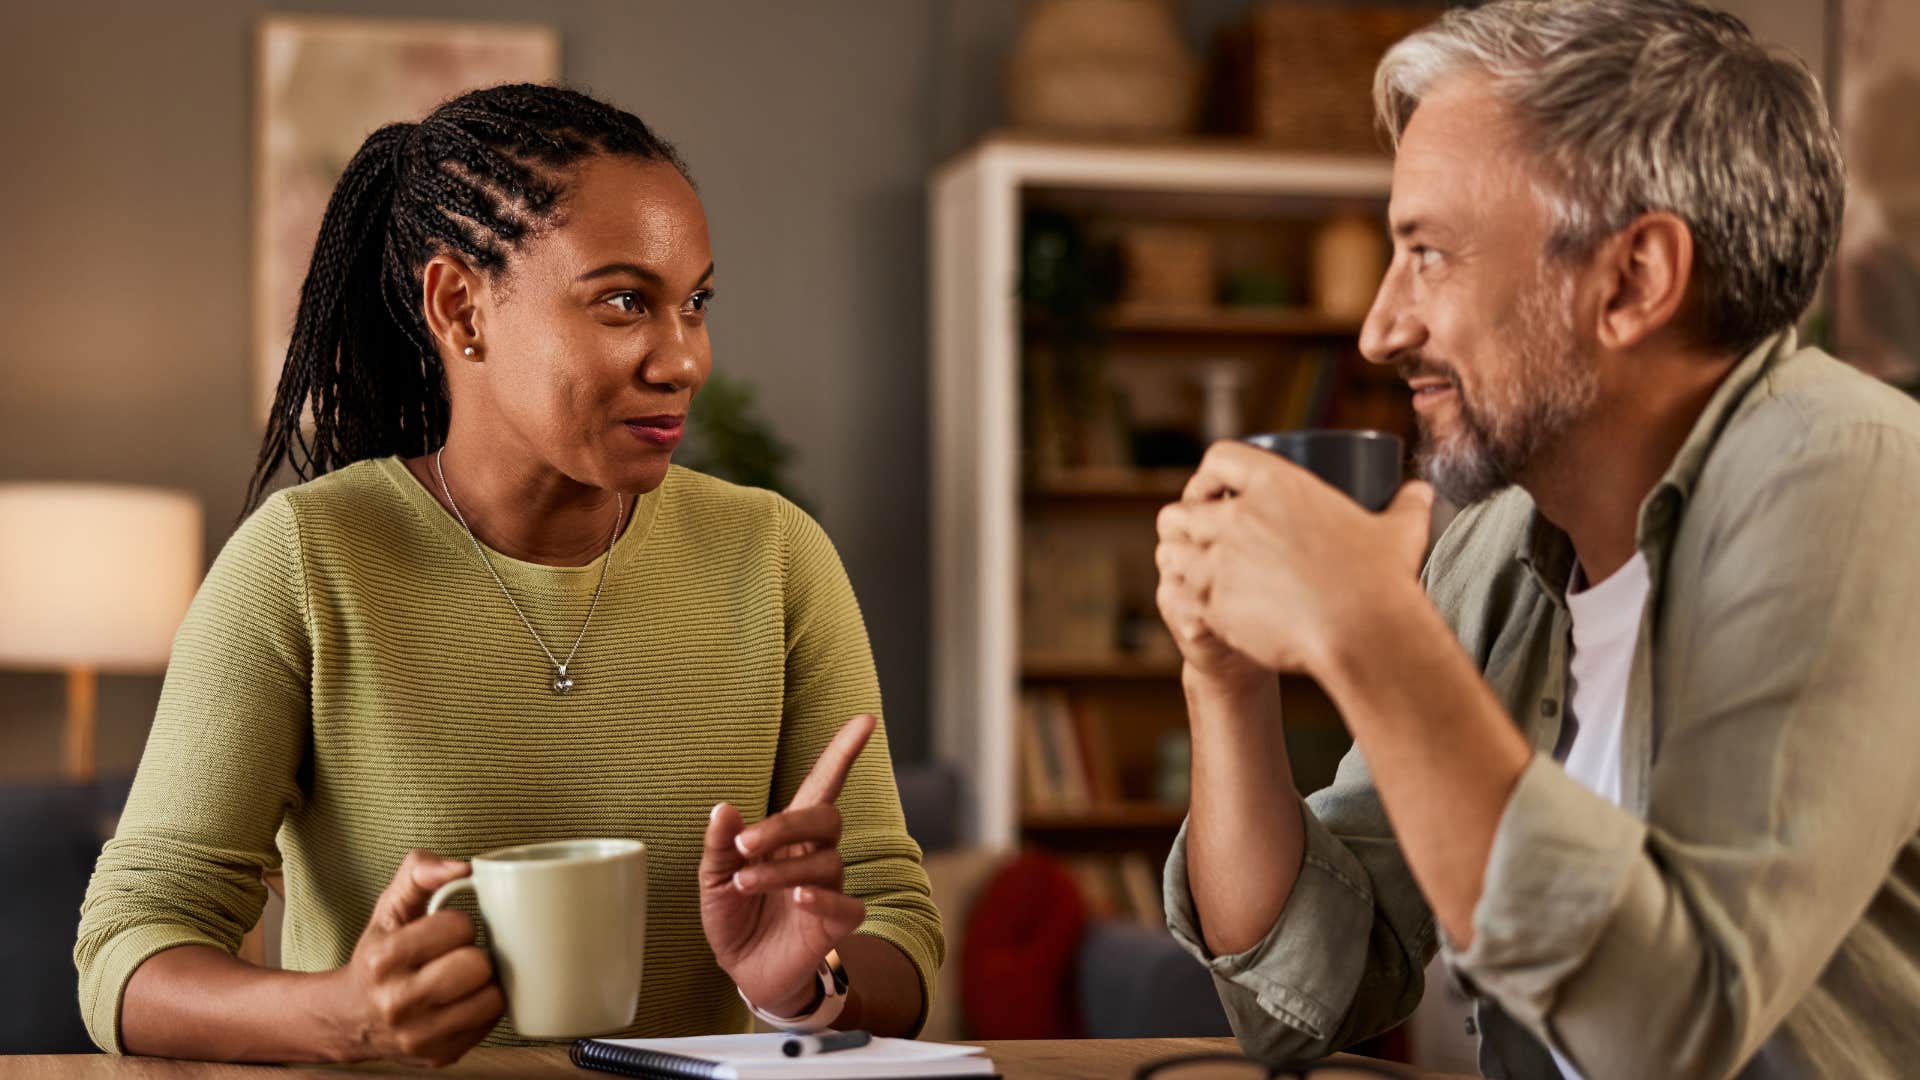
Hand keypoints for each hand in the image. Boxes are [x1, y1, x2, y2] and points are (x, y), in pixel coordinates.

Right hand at [318, 850, 504, 1065]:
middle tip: (460, 955)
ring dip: (485, 984)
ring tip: (465, 978)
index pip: (458, 927)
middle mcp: (396, 1003)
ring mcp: (418, 1036)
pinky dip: (484, 1008)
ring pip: (491, 999)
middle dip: (475, 954)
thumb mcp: (390, 907)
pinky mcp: (438, 1056)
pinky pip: (490, 1024)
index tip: (448, 930)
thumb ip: (420, 871)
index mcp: (383, 959)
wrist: (351, 1017)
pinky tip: (464, 1000)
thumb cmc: (380, 953)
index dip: (461, 923)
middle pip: (476, 966)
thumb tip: (463, 868)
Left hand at [701, 714, 874, 1017]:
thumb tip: (723, 808)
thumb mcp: (713, 878)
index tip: (865, 720)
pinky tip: (799, 899)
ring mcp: (829, 887)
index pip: (823, 785)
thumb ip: (719, 844)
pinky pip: (846, 904)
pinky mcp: (836, 922)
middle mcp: (814, 854)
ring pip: (825, 862)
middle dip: (785, 824)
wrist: (745, 970)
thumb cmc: (735, 915)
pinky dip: (823, 898)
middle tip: (744, 845)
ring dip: (781, 869)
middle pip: (825, 818)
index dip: (843, 752)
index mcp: (788, 834)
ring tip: (744, 883)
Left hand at [1159, 441, 1433, 675]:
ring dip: (1177, 559)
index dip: (1209, 475)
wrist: (1363, 635)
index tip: (1213, 492)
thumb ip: (1408, 506)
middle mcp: (1238, 517)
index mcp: (1276, 485)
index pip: (1219, 458)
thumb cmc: (1382, 582)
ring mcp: (1220, 561)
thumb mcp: (1399, 533)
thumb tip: (1421, 490)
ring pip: (1170, 551)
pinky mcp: (1213, 603)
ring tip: (1192, 570)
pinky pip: (1179, 594)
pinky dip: (1184, 599)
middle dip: (1183, 523)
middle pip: (1181, 509)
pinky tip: (1197, 606)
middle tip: (1198, 538)